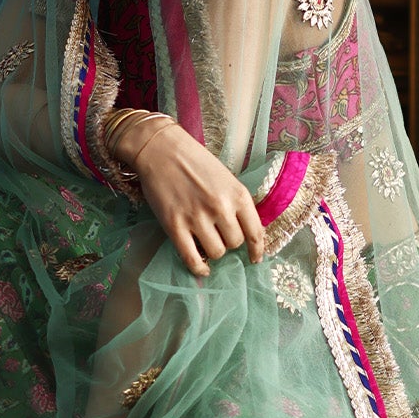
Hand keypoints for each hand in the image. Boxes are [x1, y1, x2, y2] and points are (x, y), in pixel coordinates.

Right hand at [116, 118, 265, 278]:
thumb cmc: (195, 161)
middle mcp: (220, 208)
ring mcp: (197, 218)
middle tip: (219, 235)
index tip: (255, 258)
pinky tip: (201, 269)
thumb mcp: (226, 178)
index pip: (255, 232)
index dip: (257, 249)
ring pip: (216, 252)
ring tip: (207, 242)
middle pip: (235, 243)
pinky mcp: (174, 225)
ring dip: (214, 251)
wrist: (161, 149)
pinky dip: (198, 268)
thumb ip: (236, 203)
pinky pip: (191, 258)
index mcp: (237, 194)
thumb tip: (244, 232)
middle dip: (229, 243)